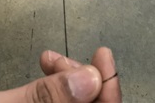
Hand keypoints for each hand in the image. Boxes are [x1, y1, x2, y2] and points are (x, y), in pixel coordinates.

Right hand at [0, 47, 120, 102]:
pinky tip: (47, 64)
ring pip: (76, 100)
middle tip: (59, 59)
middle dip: (82, 79)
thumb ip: (45, 98)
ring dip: (69, 76)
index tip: (102, 56)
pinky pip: (59, 98)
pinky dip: (57, 79)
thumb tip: (92, 80)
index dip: (109, 90)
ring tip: (49, 59)